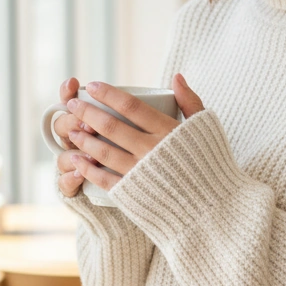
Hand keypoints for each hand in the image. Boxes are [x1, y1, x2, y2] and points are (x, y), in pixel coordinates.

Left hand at [60, 74, 204, 195]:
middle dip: (87, 112)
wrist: (213, 208)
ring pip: (104, 151)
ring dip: (83, 139)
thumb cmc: (211, 164)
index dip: (108, 94)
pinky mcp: (133, 194)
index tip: (91, 86)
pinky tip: (77, 159)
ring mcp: (140, 173)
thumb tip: (176, 76)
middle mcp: (151, 150)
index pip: (131, 106)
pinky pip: (104, 179)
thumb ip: (190, 101)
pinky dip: (88, 168)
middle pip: (111, 126)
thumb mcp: (206, 128)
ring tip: (72, 129)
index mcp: (168, 131)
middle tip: (72, 104)